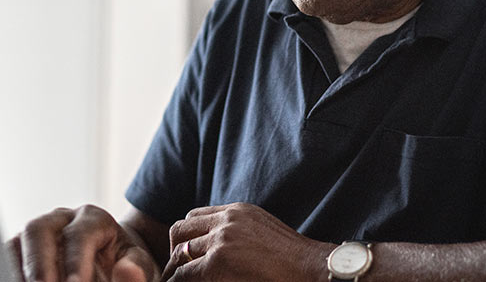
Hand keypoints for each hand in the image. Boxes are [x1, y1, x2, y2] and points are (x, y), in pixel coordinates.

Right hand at [7, 205, 157, 281]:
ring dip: (21, 269)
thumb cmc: (125, 266)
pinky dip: (14, 270)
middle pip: (38, 229)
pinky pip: (9, 255)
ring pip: (18, 241)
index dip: (75, 261)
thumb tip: (127, 271)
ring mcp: (39, 232)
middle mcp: (61, 219)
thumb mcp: (139, 266)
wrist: (112, 264)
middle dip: (38, 264)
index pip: (80, 234)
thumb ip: (136, 269)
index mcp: (93, 218)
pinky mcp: (24, 248)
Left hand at [162, 203, 335, 280]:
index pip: (196, 216)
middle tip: (176, 272)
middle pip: (181, 230)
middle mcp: (227, 220)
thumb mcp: (266, 233)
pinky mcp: (218, 261)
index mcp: (238, 211)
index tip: (186, 255)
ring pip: (179, 253)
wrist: (311, 268)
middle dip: (174, 252)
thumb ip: (243, 233)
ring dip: (175, 272)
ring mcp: (221, 239)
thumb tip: (229, 249)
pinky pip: (185, 274)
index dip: (187, 237)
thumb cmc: (296, 261)